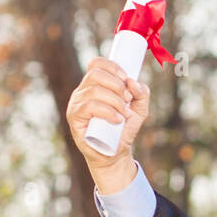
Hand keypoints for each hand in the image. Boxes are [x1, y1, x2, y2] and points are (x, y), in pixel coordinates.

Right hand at [66, 57, 149, 190]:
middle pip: (95, 74)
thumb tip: (132, 81)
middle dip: (117, 85)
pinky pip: (90, 106)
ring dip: (115, 101)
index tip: (127, 78)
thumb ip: (142, 93)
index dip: (112, 67)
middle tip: (128, 99)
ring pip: (94, 90)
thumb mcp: (140, 109)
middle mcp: (82, 92)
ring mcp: (76, 104)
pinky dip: (108, 111)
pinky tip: (118, 120)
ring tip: (124, 114)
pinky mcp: (74, 118)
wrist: (116, 152)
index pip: (96, 64)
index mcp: (95, 85)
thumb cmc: (124, 128)